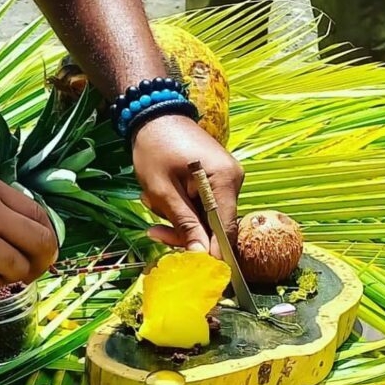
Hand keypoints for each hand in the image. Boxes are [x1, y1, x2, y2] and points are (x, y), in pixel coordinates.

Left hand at [131, 115, 243, 256]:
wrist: (153, 115)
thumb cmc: (154, 148)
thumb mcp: (163, 190)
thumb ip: (183, 223)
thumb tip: (201, 255)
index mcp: (224, 180)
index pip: (226, 229)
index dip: (212, 253)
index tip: (194, 269)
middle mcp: (233, 179)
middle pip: (215, 225)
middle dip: (184, 231)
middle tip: (154, 231)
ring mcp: (226, 178)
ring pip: (205, 216)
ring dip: (178, 216)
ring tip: (151, 199)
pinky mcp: (216, 178)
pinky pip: (202, 204)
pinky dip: (181, 205)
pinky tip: (161, 195)